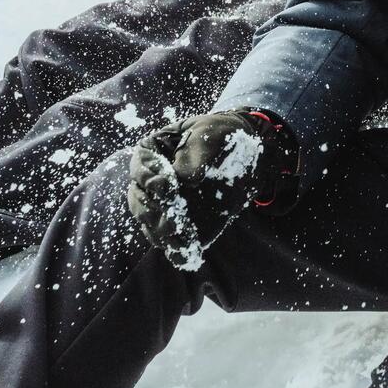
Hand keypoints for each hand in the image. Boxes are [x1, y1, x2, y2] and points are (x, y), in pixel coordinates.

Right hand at [126, 110, 292, 269]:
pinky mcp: (185, 227)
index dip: (146, 178)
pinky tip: (187, 253)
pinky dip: (177, 252)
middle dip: (151, 211)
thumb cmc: (223, 135)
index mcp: (153, 153)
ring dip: (161, 233)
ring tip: (179, 234)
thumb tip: (184, 179)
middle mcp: (153, 183)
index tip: (166, 186)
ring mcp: (167, 207)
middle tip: (171, 218)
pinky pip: (174, 245)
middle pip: (138, 200)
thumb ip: (195, 153)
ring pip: (151, 225)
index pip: (138, 167)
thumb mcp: (211, 134)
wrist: (249, 154)